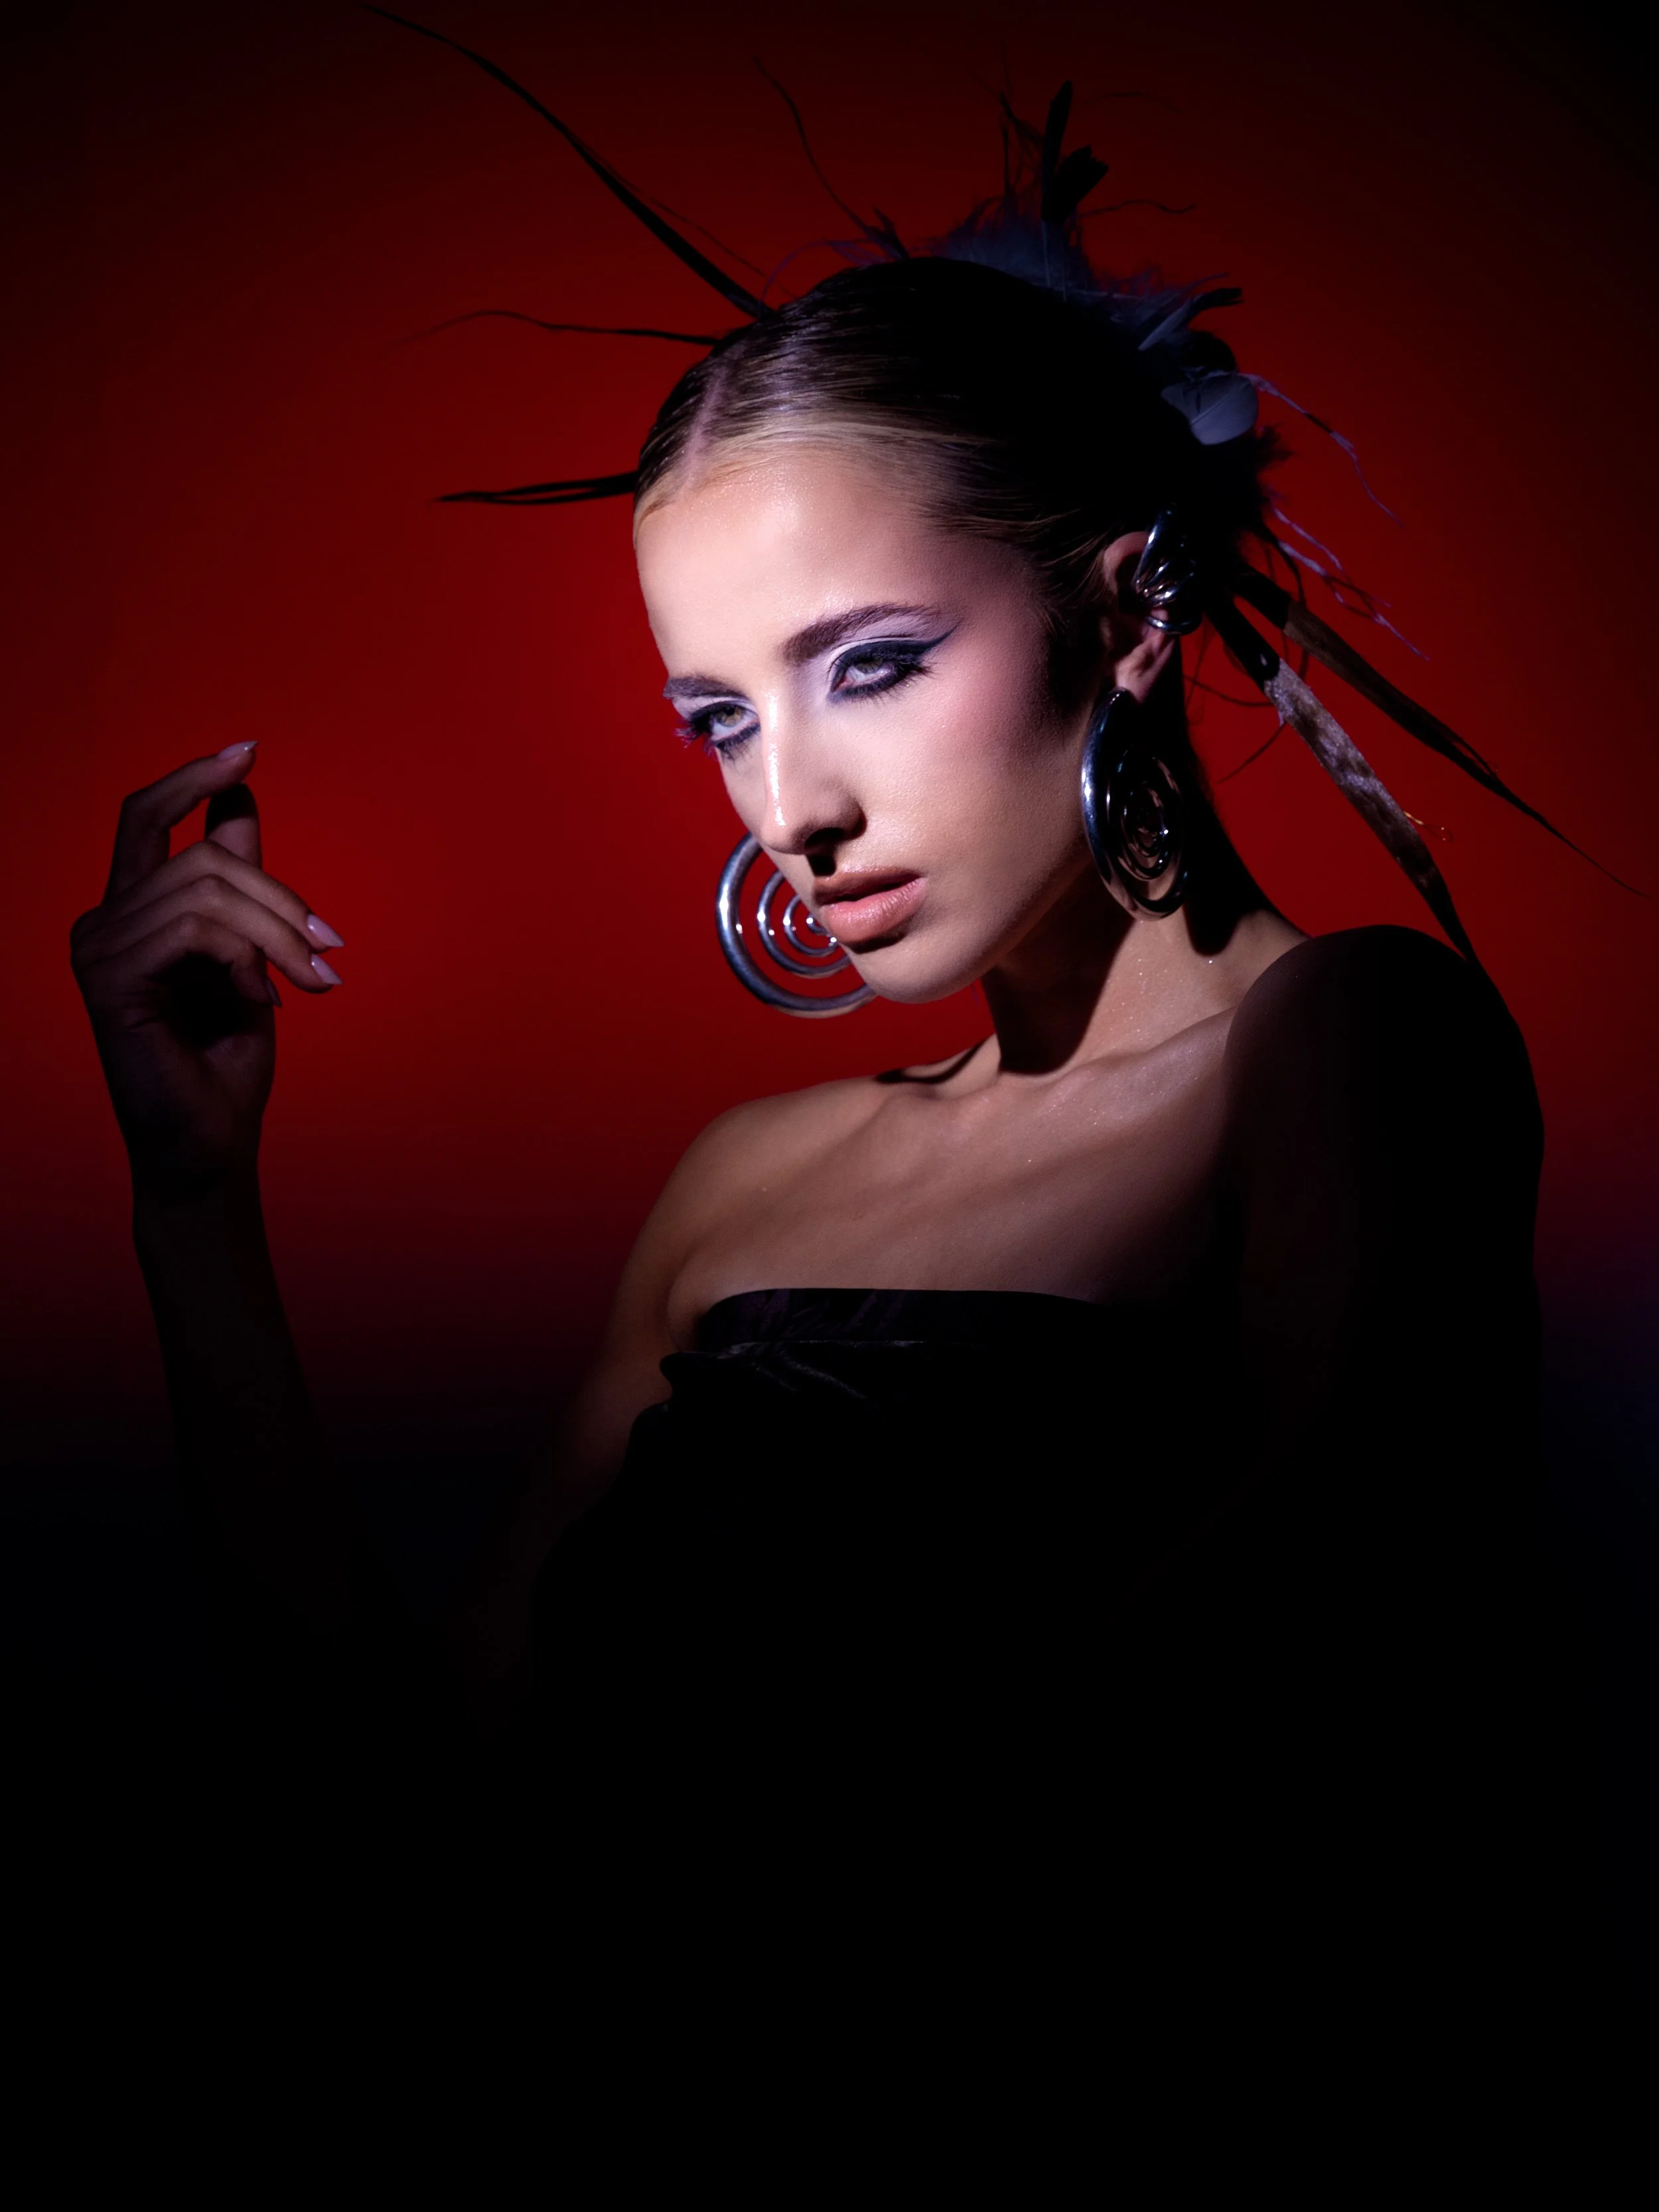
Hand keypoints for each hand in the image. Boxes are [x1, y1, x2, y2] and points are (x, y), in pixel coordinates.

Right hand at [71, 743, 345, 1196]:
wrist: (213, 1142)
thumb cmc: (228, 1059)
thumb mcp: (250, 954)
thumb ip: (239, 881)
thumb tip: (242, 799)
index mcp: (131, 912)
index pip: (145, 816)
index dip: (193, 778)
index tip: (248, 750)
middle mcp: (103, 921)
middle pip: (200, 855)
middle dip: (281, 898)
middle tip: (331, 951)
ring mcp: (99, 948)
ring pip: (206, 890)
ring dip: (278, 935)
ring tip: (313, 982)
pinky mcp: (110, 980)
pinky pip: (194, 929)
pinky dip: (246, 959)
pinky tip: (265, 1002)